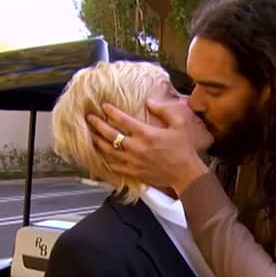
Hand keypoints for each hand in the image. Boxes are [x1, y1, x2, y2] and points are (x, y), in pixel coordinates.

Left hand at [86, 101, 208, 193]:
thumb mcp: (179, 124)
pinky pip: (115, 166)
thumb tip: (149, 102)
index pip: (123, 120)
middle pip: (110, 135)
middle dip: (98, 125)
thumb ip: (164, 110)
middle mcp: (137, 147)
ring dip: (98, 142)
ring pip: (109, 151)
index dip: (111, 111)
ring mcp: (133, 162)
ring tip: (90, 135)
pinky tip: (101, 155)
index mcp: (146, 134)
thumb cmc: (184, 149)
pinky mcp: (134, 173)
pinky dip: (106, 160)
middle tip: (89, 118)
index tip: (104, 106)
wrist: (186, 174)